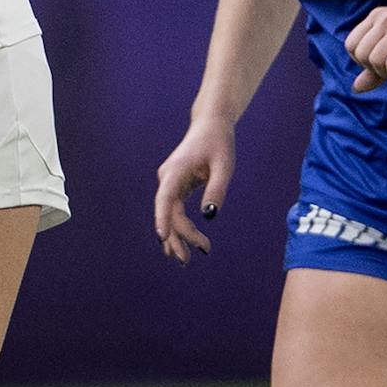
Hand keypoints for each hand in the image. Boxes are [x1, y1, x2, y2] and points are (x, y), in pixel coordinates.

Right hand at [154, 114, 235, 263]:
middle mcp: (167, 178)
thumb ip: (216, 190)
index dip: (162, 219)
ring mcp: (169, 183)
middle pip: (167, 213)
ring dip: (177, 236)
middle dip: (176, 237)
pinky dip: (180, 226)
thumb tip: (209, 217)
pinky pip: (174, 210)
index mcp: (175, 171)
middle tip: (186, 261)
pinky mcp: (175, 186)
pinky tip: (187, 242)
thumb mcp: (224, 166)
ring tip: (185, 259)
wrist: (211, 125)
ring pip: (170, 214)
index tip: (162, 237)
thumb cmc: (218, 143)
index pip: (164, 199)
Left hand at [344, 1, 386, 92]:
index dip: (361, 60)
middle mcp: (385, 18)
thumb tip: (355, 88)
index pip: (350, 44)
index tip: (381, 61)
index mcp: (377, 16)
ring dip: (386, 72)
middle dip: (373, 68)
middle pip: (359, 54)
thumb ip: (374, 68)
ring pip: (373, 60)